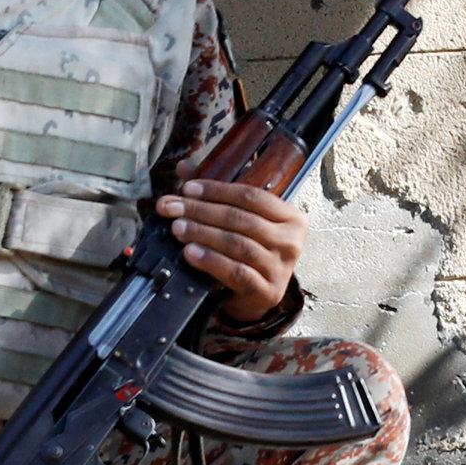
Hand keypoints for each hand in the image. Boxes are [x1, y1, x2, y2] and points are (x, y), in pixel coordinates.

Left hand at [159, 177, 304, 317]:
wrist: (258, 297)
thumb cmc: (250, 251)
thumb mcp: (240, 220)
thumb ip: (216, 193)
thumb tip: (184, 167)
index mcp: (290, 216)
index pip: (251, 196)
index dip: (217, 190)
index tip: (187, 189)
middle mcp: (291, 241)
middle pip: (241, 219)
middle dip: (202, 211)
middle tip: (174, 208)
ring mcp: (281, 268)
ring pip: (238, 244)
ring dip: (203, 234)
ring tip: (178, 228)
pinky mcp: (268, 291)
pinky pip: (236, 272)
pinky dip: (211, 261)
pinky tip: (190, 253)